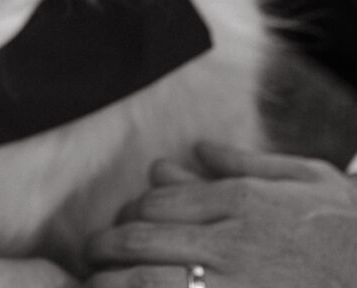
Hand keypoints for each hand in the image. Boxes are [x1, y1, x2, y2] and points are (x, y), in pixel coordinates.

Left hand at [84, 141, 356, 286]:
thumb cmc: (348, 228)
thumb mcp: (306, 179)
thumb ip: (247, 163)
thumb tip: (201, 148)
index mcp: (240, 201)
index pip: (159, 201)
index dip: (132, 211)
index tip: (122, 222)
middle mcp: (229, 242)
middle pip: (144, 237)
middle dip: (107, 246)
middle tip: (91, 254)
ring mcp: (231, 286)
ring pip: (147, 279)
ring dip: (111, 281)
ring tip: (95, 286)